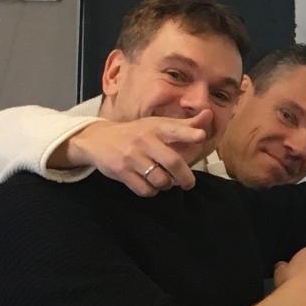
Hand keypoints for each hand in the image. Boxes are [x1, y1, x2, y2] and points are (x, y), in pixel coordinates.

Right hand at [63, 109, 210, 196]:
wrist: (97, 139)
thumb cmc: (136, 133)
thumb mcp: (158, 124)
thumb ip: (185, 125)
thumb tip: (208, 114)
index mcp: (157, 128)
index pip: (175, 129)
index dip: (189, 133)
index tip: (200, 136)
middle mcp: (145, 140)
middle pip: (173, 162)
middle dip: (186, 177)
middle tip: (188, 184)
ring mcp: (132, 156)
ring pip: (160, 179)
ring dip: (166, 185)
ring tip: (165, 181)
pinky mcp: (121, 170)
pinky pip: (144, 189)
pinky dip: (151, 191)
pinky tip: (150, 184)